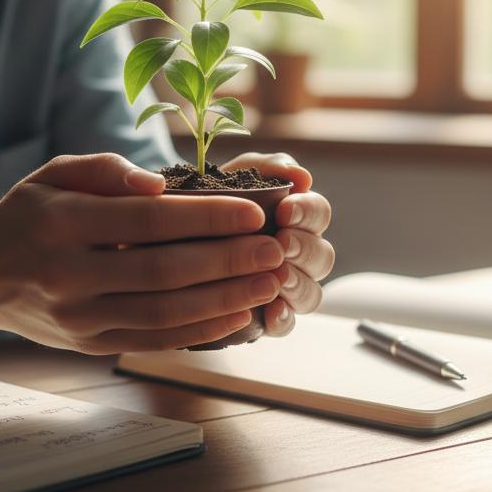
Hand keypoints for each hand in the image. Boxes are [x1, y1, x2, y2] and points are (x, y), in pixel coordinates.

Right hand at [0, 153, 284, 352]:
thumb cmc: (30, 215)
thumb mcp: (53, 174)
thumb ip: (105, 170)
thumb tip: (156, 184)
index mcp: (61, 224)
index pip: (148, 222)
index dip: (206, 218)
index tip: (254, 212)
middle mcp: (68, 275)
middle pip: (163, 271)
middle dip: (229, 261)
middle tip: (275, 249)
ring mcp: (79, 317)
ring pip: (165, 312)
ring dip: (225, 299)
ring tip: (269, 282)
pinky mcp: (90, 344)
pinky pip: (155, 340)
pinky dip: (201, 330)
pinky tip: (238, 314)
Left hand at [222, 152, 333, 336]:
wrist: (169, 239)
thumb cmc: (210, 203)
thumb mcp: (233, 176)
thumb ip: (266, 168)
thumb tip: (302, 176)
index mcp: (297, 219)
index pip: (319, 213)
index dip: (308, 212)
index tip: (285, 210)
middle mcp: (298, 255)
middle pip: (323, 255)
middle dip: (304, 248)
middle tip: (281, 243)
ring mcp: (287, 288)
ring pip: (312, 292)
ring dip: (298, 284)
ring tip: (278, 278)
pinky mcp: (268, 316)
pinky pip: (288, 323)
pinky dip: (284, 318)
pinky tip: (272, 312)